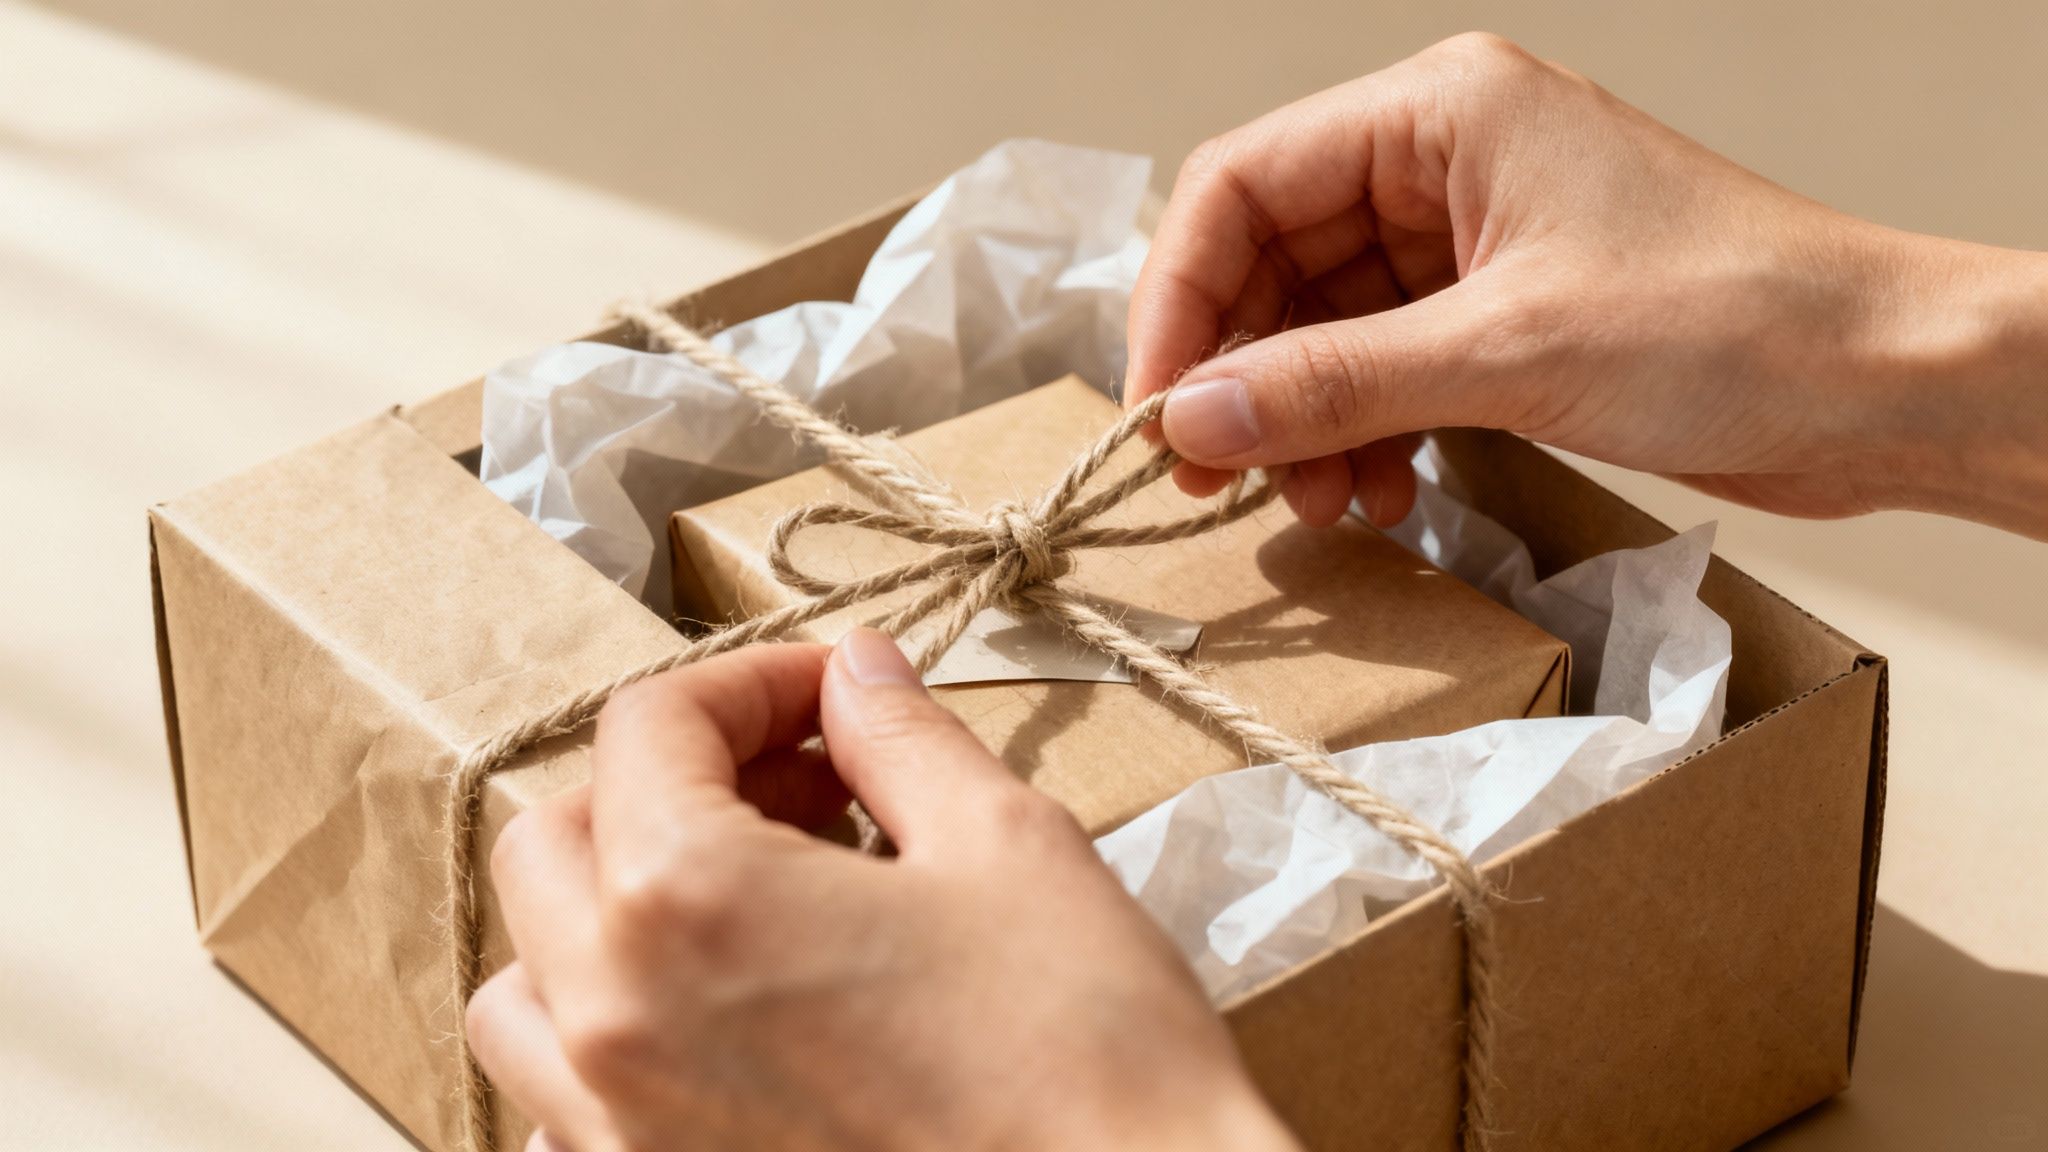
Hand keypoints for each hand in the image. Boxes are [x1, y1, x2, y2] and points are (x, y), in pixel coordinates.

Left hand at [467, 631, 1298, 1151]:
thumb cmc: (1083, 1057)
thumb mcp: (1007, 845)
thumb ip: (900, 738)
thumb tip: (856, 674)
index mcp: (690, 900)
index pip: (650, 726)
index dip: (752, 681)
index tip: (831, 697)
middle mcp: (616, 1019)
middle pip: (554, 838)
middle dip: (667, 782)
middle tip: (800, 785)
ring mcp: (619, 1130)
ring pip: (527, 985)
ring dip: (608, 913)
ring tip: (743, 905)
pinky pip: (565, 1110)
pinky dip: (617, 1042)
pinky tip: (734, 1030)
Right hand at [1128, 32, 2047, 538]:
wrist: (1879, 384)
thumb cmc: (1736, 322)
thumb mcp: (1505, 352)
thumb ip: (1333, 384)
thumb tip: (1191, 416)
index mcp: (1437, 113)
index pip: (1242, 185)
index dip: (1179, 299)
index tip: (1158, 409)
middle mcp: (1441, 162)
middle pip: (1271, 261)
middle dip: (1240, 375)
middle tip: (1215, 477)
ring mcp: (1470, 240)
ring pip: (1320, 326)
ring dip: (1301, 421)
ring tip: (1320, 502)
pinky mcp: (1499, 313)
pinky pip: (1381, 368)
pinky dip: (1361, 433)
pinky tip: (1378, 493)